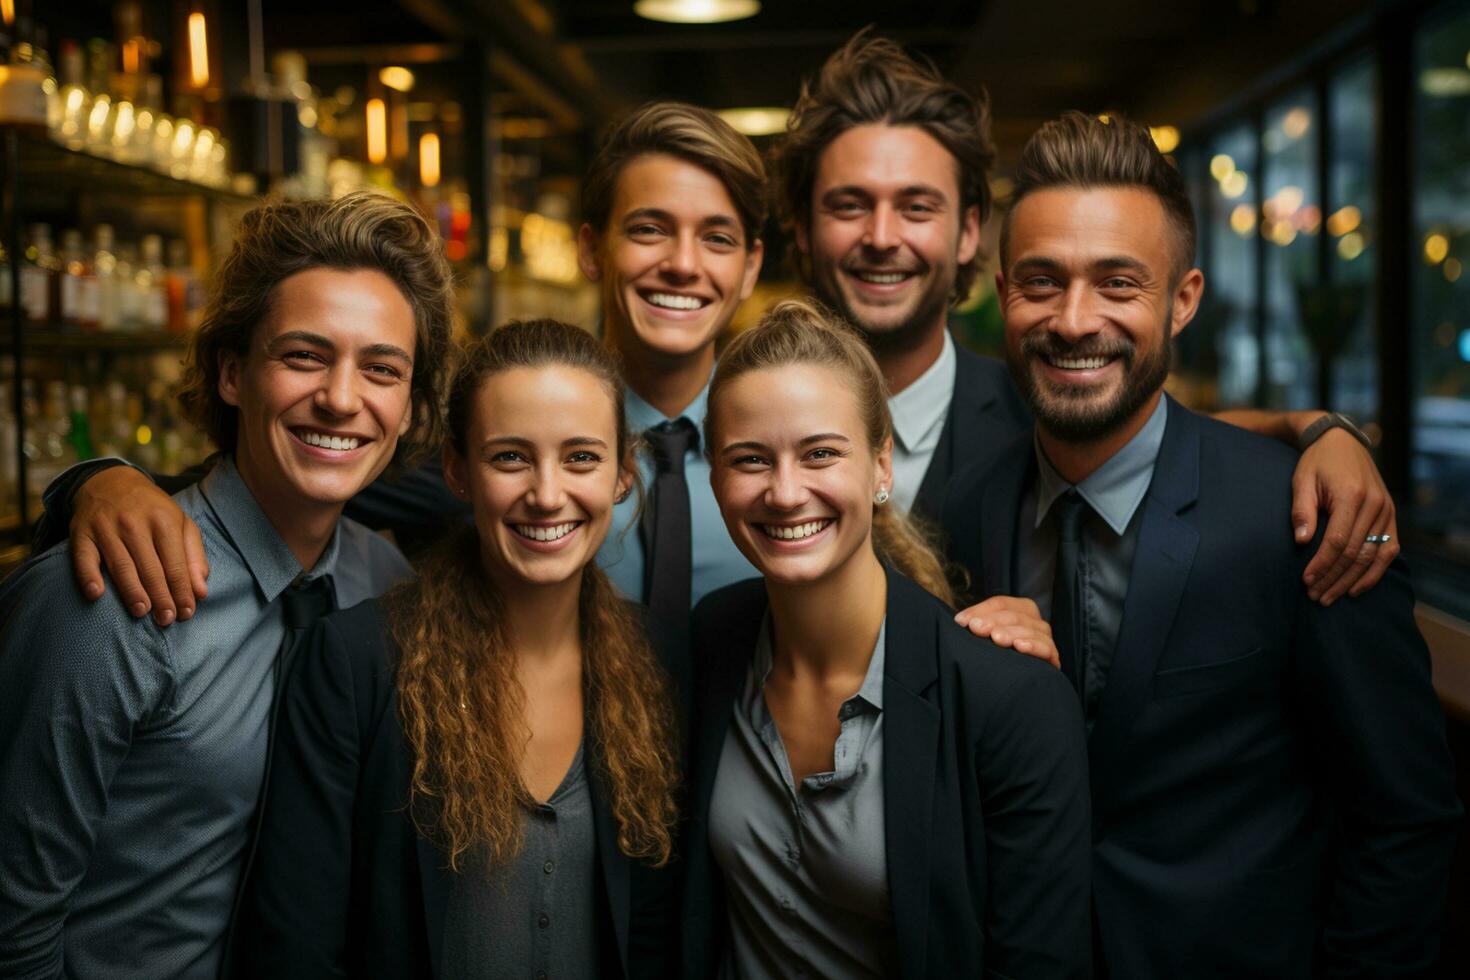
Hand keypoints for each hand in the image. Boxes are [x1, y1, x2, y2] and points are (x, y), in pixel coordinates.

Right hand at [70, 466, 208, 624]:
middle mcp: (135, 523)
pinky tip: (96, 594)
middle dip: (161, 596)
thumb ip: (194, 556)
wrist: (110, 482)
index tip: (186, 612)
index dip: (182, 590)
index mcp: (164, 521)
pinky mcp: (82, 533)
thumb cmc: (153, 510)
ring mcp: (107, 528)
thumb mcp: (181, 524)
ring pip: (121, 565)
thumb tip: (201, 590)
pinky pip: (84, 557)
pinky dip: (89, 575)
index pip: (176, 563)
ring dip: (132, 591)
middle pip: (150, 567)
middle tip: (166, 620)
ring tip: (142, 612)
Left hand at [954, 595, 1058, 668]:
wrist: (1016, 690)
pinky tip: (1020, 646)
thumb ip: (976, 624)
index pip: (1001, 604)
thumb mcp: (985, 637)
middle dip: (994, 621)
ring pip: (1032, 630)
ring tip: (996, 638)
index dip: (981, 610)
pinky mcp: (1052, 660)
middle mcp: (1035, 623)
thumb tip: (960, 620)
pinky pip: (1047, 649)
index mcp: (1021, 610)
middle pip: (1016, 616)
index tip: (961, 621)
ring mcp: (1046, 640)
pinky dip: (1035, 646)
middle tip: (977, 629)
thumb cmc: (997, 657)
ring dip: (1012, 632)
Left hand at [1292, 427, 1398, 605]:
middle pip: (1355, 553)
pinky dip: (1375, 572)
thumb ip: (1302, 510)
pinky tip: (1357, 588)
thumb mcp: (1302, 481)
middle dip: (1334, 578)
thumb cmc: (1316, 463)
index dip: (1322, 565)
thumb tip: (1302, 542)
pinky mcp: (1391, 515)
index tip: (1306, 581)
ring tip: (1330, 597)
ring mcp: (1386, 511)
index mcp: (1352, 496)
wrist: (1341, 442)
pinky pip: (1389, 550)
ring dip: (1351, 580)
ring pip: (1373, 556)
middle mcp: (1375, 505)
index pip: (1338, 541)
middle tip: (1315, 597)